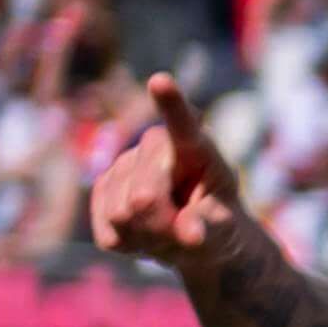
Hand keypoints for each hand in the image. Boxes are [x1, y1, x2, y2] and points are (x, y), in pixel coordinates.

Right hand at [89, 74, 244, 268]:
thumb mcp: (226, 229)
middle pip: (142, 196)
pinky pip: (109, 231)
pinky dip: (132, 245)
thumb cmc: (218, 224)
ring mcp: (122, 167)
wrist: (195, 238)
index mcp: (194, 147)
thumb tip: (190, 234)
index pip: (183, 124)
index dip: (171, 104)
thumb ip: (211, 227)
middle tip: (185, 232)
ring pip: (121, 215)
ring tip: (168, 231)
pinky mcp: (101, 193)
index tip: (161, 81)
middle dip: (163, 225)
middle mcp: (153, 147)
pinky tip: (146, 235)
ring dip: (149, 236)